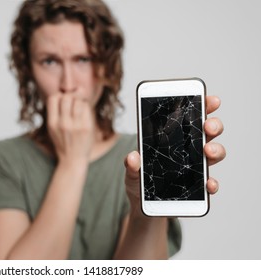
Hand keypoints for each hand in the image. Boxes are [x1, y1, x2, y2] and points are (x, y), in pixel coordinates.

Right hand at [46, 94, 94, 162]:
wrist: (72, 159)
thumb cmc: (64, 141)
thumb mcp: (53, 128)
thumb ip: (59, 110)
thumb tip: (76, 89)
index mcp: (52, 123)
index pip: (53, 98)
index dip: (60, 95)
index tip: (64, 101)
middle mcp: (62, 124)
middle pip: (67, 97)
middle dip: (72, 96)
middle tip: (76, 101)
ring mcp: (75, 126)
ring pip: (78, 101)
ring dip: (81, 100)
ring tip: (81, 106)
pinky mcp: (86, 127)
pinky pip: (87, 108)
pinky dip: (86, 107)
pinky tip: (85, 113)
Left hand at [124, 95, 225, 215]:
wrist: (144, 208)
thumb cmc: (139, 183)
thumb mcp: (131, 172)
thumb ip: (131, 165)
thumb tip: (132, 157)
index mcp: (171, 139)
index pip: (189, 118)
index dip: (202, 107)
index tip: (210, 100)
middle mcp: (187, 150)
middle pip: (207, 132)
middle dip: (212, 125)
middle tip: (208, 126)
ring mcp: (194, 168)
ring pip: (213, 153)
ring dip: (216, 149)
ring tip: (209, 151)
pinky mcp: (197, 188)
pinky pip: (210, 183)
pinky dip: (212, 183)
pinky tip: (209, 184)